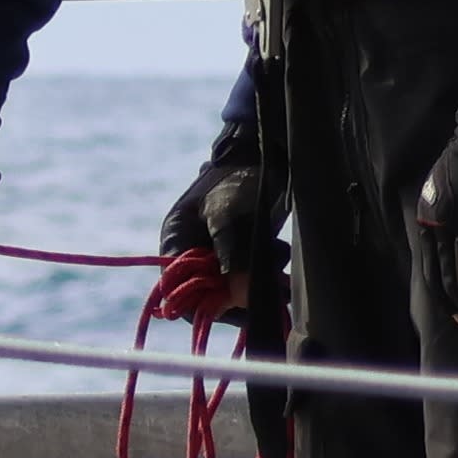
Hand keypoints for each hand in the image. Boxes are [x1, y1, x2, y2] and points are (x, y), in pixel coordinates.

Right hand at [152, 112, 281, 339]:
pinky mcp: (242, 253)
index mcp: (177, 239)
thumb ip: (227, 248)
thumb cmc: (238, 178)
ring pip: (234, 288)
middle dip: (238, 293)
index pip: (177, 288)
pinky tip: (280, 253)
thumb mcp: (227, 210)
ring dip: (257, 282)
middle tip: (267, 286)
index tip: (233, 301)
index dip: (201, 302)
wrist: (267, 156)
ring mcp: (219, 253)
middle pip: (208, 294)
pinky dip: (267, 272)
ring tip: (277, 257)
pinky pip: (251, 277)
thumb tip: (235, 290)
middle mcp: (194, 251)